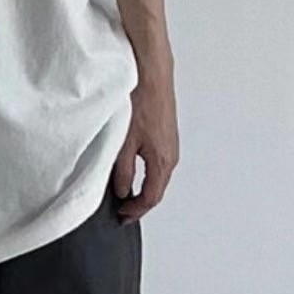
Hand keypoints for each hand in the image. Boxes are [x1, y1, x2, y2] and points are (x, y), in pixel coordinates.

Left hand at [111, 73, 179, 223]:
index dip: (135, 211)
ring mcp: (171, 145)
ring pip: (158, 177)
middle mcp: (171, 156)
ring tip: (126, 194)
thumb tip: (122, 191)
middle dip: (140, 203)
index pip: (150, 198)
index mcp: (162, 162)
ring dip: (144, 188)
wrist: (152, 76)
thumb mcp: (123, 143)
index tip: (122, 217)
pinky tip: (134, 171)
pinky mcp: (167, 136)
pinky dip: (147, 174)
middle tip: (123, 210)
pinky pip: (158, 164)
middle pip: (157, 190)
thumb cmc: (140, 103)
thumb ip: (122, 171)